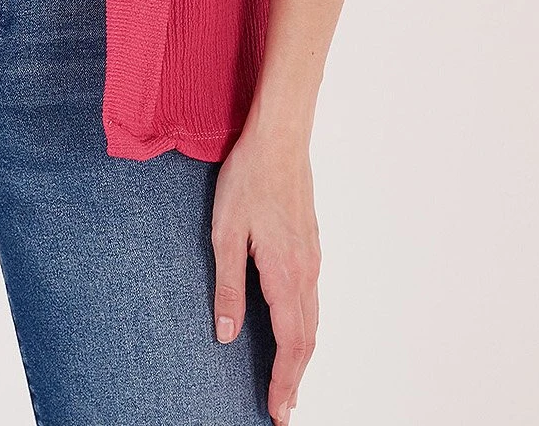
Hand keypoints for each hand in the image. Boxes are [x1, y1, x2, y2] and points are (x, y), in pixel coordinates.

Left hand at [210, 122, 320, 422]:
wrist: (279, 139)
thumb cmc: (248, 179)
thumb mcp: (225, 233)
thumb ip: (228, 287)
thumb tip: (227, 336)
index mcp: (285, 274)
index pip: (290, 343)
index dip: (283, 381)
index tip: (277, 411)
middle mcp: (306, 272)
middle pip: (307, 339)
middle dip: (296, 379)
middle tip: (283, 410)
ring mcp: (312, 258)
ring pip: (313, 321)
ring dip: (302, 357)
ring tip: (288, 382)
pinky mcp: (310, 246)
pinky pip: (312, 299)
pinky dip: (305, 328)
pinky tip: (293, 331)